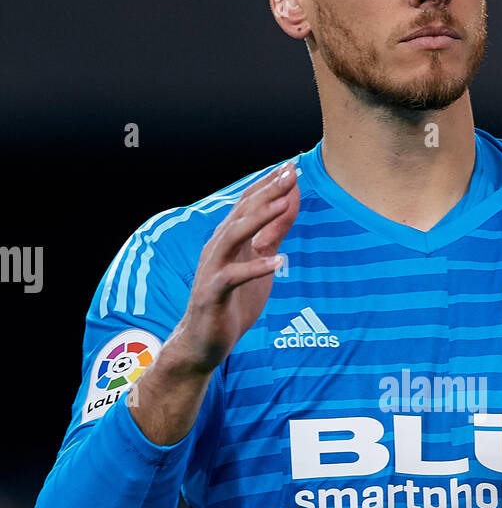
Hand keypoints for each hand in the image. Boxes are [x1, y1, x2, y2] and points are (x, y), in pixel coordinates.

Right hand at [171, 160, 299, 374]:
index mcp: (229, 238)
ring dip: (259, 219)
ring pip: (234, 235)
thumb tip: (290, 201)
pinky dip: (255, 268)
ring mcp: (213, 269)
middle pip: (242, 212)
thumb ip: (274, 232)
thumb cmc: (233, 301)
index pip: (249, 203)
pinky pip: (234, 277)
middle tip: (291, 172)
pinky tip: (277, 263)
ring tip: (283, 204)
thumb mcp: (261, 261)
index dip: (269, 184)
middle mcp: (218, 247)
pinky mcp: (213, 293)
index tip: (293, 165)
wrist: (203, 341)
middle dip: (267, 191)